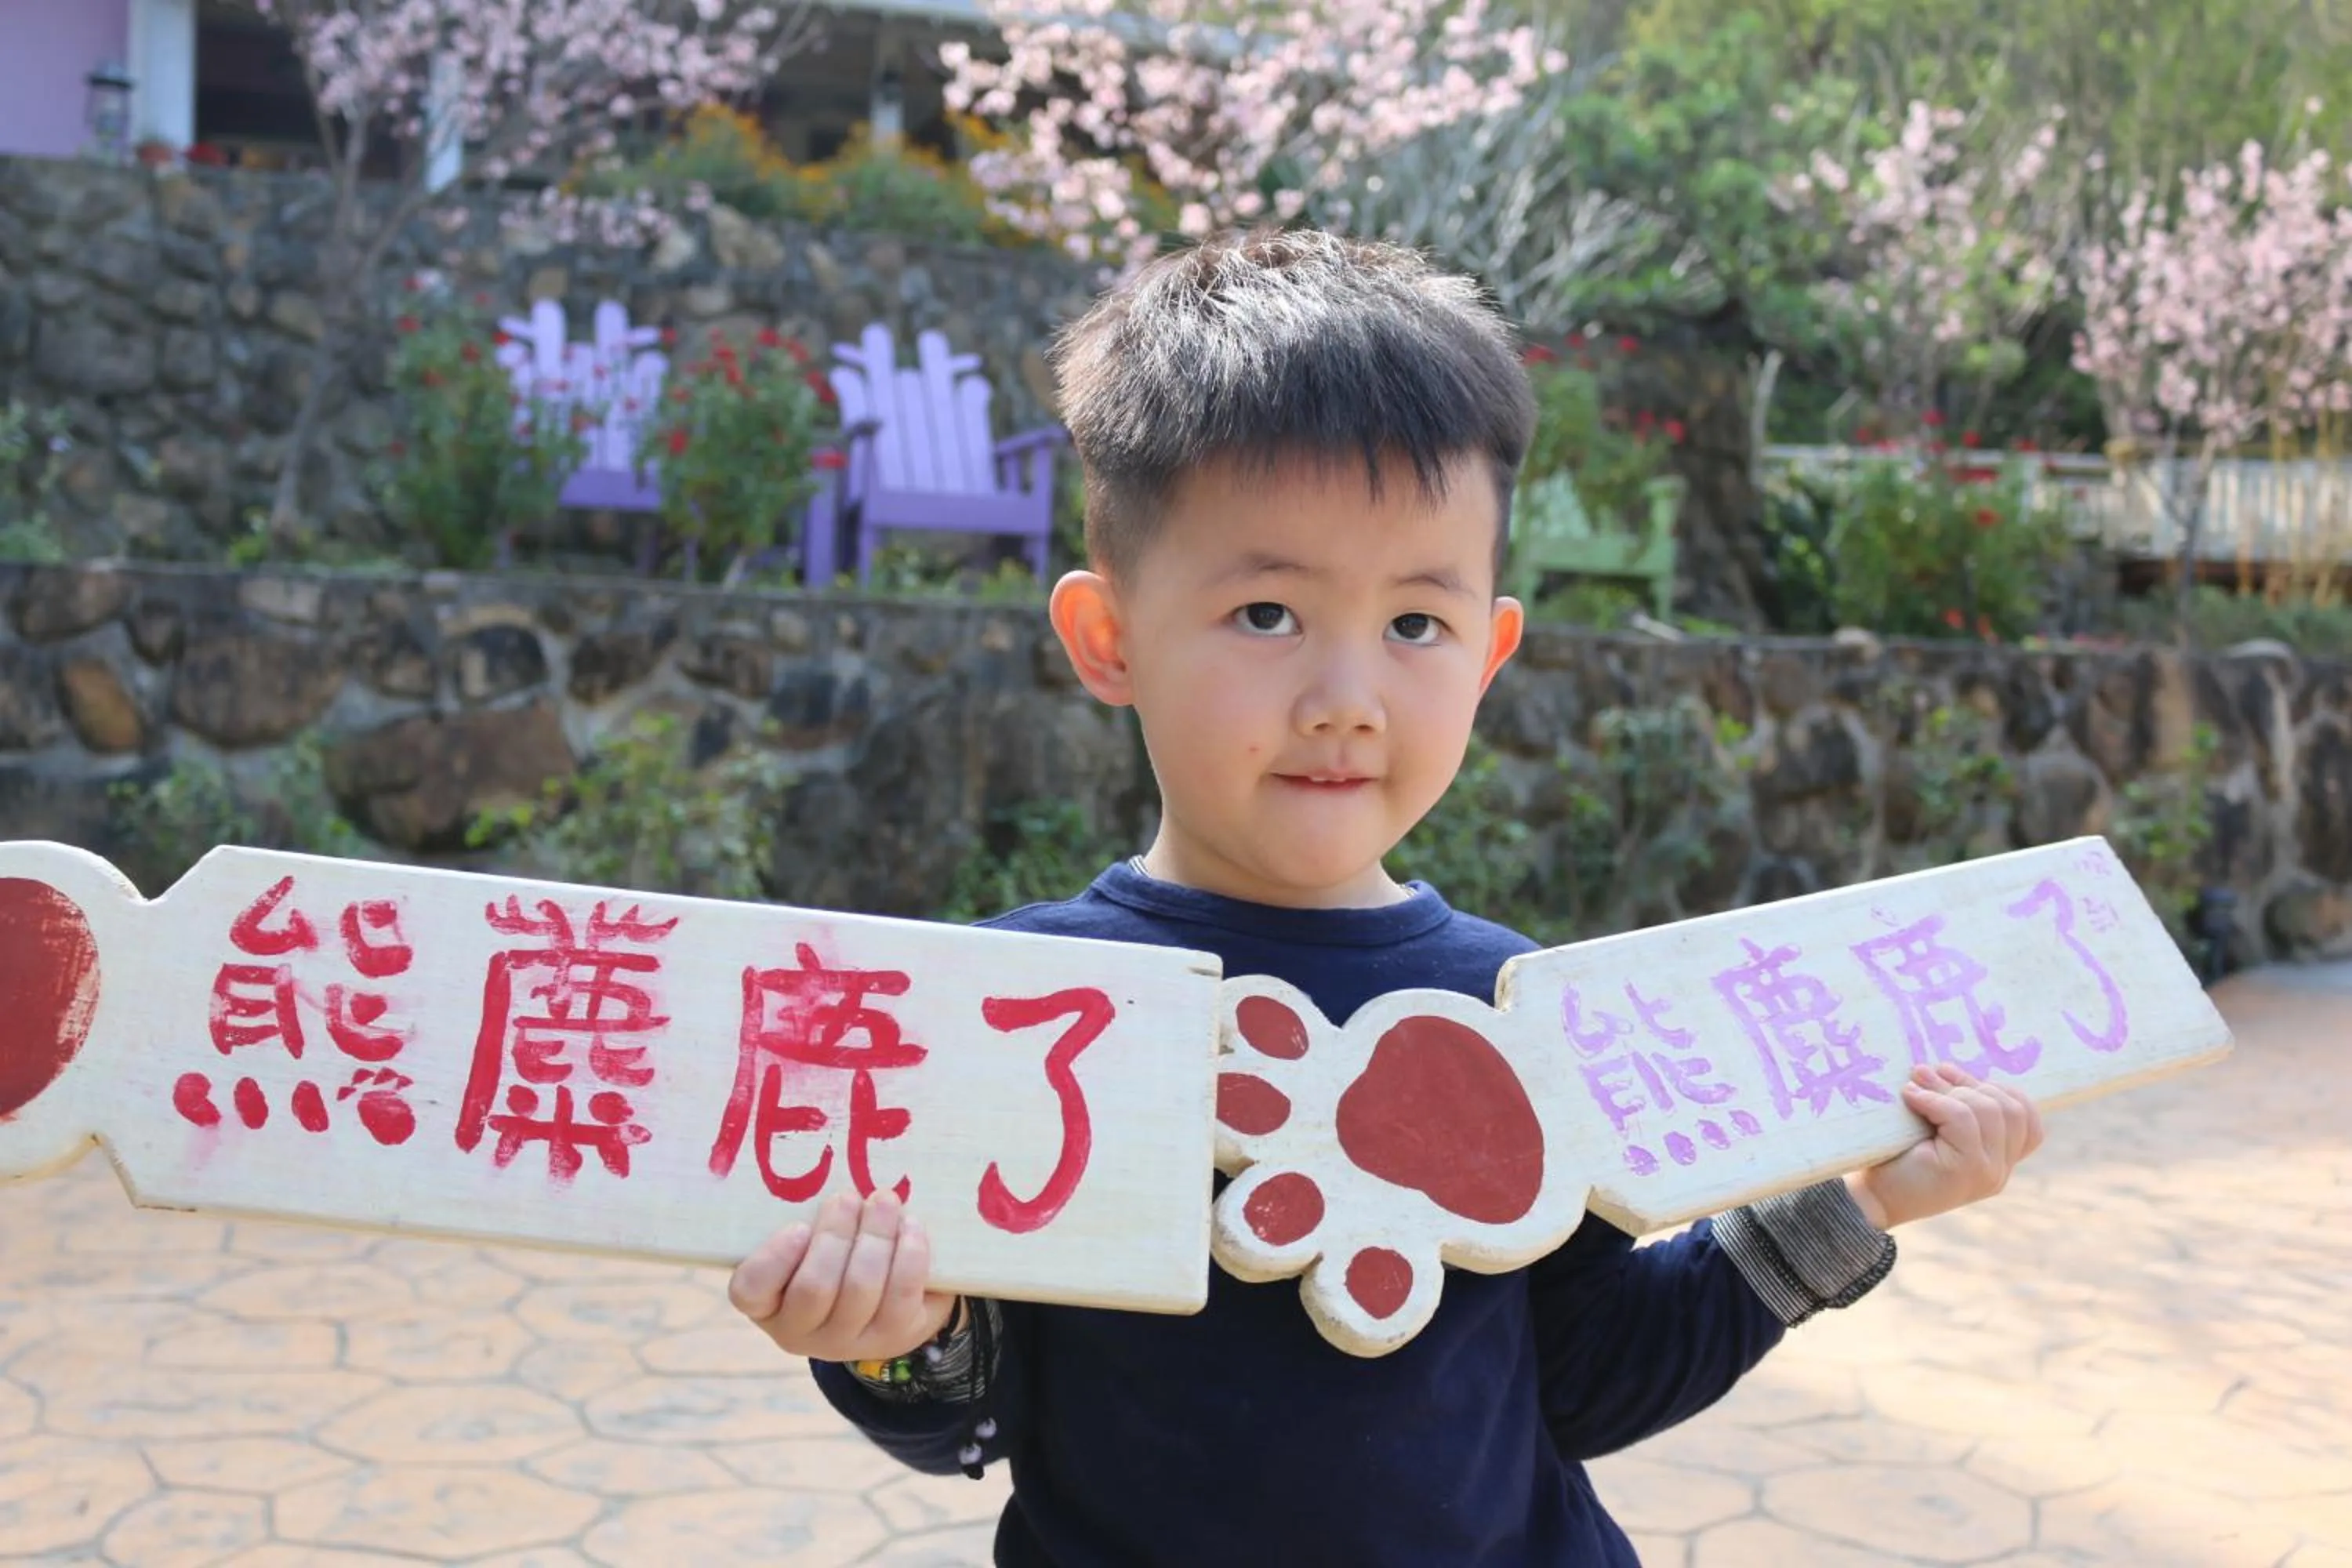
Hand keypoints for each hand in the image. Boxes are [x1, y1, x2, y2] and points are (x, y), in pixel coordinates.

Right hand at [729, 1190, 958, 1362]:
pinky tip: (910, 1226)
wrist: (886, 1301)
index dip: (773, 1259)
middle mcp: (798, 1330)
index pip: (750, 1290)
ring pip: (860, 1289)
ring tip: (884, 1200)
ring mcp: (845, 1341)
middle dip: (836, 1235)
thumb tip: (828, 1163)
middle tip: (849, 1197)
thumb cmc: (834, 1256)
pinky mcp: (891, 1337)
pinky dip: (908, 1255)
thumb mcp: (808, 1241)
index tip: (799, 1225)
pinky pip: (900, 1294)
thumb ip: (807, 1215)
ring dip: (876, 1237)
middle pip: (814, 1287)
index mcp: (765, 1303)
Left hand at [1844, 1062, 2045, 1230]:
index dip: (1999, 1089)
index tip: (1954, 1079)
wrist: (1870, 1198)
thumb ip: (1956, 1109)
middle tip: (1926, 1074)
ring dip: (1948, 1089)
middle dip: (1967, 1083)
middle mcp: (2000, 1170)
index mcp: (1998, 1161)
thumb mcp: (1934, 1130)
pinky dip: (1934, 1100)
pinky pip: (1963, 1118)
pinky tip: (1910, 1096)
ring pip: (1988, 1109)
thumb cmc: (1896, 1159)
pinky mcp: (1968, 1170)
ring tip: (1915, 1083)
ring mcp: (1989, 1172)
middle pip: (2010, 1108)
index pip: (2027, 1118)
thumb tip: (1947, 1068)